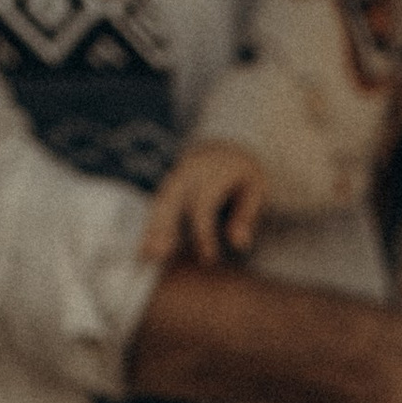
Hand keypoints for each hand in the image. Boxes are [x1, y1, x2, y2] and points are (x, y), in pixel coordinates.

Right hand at [139, 141, 268, 268]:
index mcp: (211, 173)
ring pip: (160, 203)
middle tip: (156, 255)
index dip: (204, 234)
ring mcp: (175, 177)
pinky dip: (151, 226)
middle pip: (172, 200)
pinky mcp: (169, 185)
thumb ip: (247, 215)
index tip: (209, 260)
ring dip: (152, 229)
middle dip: (164, 228)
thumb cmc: (245, 173)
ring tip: (145, 255)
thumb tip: (239, 244)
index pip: (203, 207)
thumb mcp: (256, 188)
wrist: (227, 142)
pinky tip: (145, 249)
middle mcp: (188, 172)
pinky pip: (158, 205)